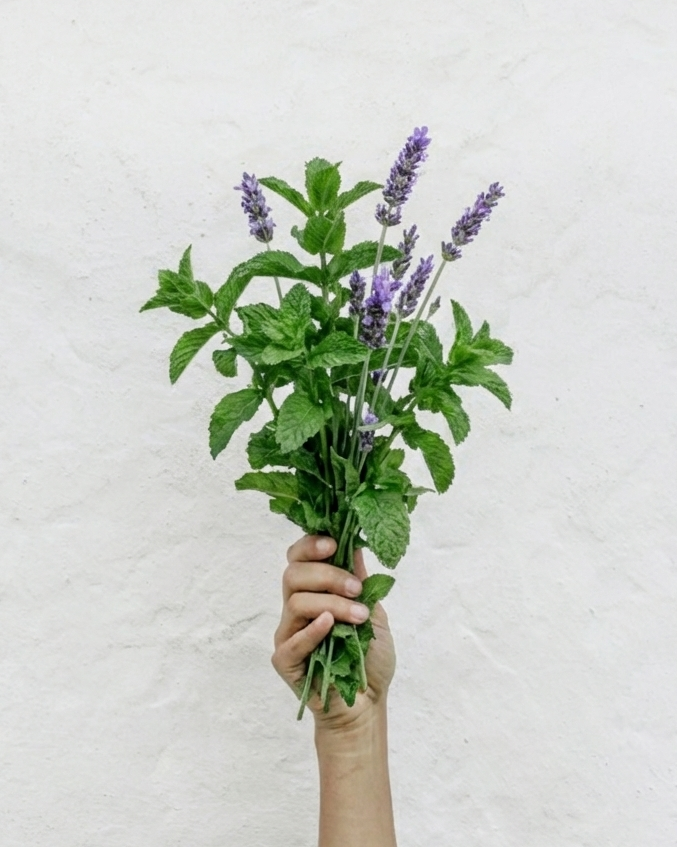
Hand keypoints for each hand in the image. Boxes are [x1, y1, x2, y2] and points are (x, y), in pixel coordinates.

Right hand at [271, 534, 395, 727]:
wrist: (367, 703)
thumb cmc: (368, 659)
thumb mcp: (373, 612)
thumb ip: (360, 582)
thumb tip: (355, 545)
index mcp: (314, 591)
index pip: (298, 557)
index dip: (310, 545)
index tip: (334, 544)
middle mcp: (296, 608)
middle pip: (293, 574)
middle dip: (328, 574)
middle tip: (356, 589)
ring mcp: (288, 633)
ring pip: (296, 602)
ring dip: (332, 603)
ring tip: (359, 617)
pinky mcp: (284, 660)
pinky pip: (292, 640)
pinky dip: (312, 629)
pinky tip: (331, 626)